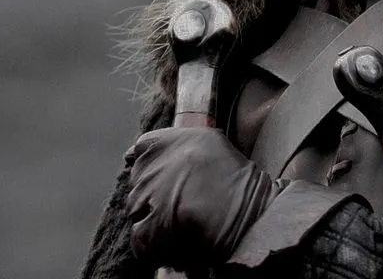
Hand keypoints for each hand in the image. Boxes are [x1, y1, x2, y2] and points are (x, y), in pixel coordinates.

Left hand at [126, 127, 284, 267]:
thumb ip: (174, 144)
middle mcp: (154, 164)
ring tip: (178, 217)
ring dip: (151, 214)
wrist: (247, 211)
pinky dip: (152, 240)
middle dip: (151, 190)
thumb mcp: (208, 142)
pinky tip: (173, 235)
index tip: (160, 173)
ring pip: (135, 207)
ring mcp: (148, 195)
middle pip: (136, 179)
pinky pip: (139, 235)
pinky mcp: (149, 226)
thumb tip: (135, 153)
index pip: (141, 148)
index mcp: (167, 141)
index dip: (150, 162)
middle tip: (177, 198)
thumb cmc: (234, 177)